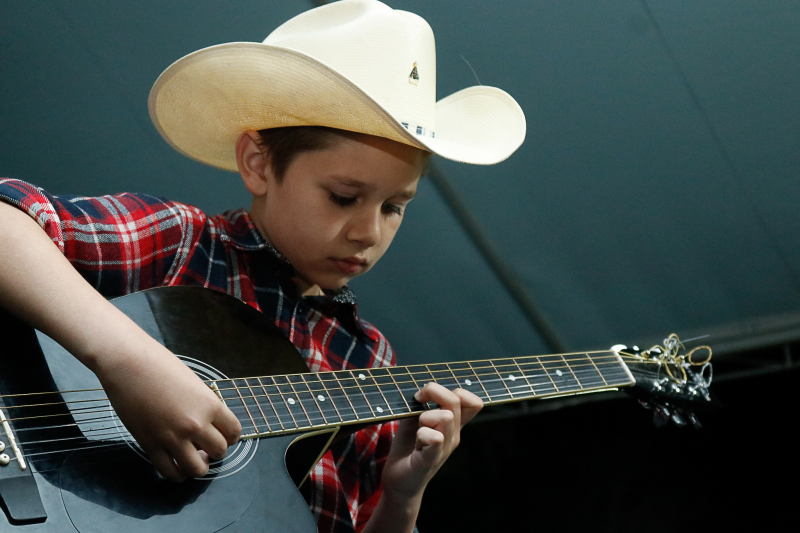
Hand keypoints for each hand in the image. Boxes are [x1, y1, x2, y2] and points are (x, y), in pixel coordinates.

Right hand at [95, 340, 241, 481]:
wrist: (128, 363)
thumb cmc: (160, 365)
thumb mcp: (193, 383)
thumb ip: (204, 405)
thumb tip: (208, 424)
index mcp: (210, 405)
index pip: (234, 433)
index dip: (231, 437)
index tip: (223, 436)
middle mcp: (195, 424)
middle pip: (220, 452)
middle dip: (215, 451)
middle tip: (205, 446)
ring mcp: (172, 437)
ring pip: (197, 470)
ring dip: (198, 467)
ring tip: (192, 459)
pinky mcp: (150, 445)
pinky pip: (169, 471)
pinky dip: (177, 474)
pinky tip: (177, 468)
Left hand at [380, 383, 482, 502]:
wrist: (399, 481)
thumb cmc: (408, 448)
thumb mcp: (415, 420)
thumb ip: (424, 404)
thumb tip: (424, 387)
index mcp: (453, 425)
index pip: (474, 402)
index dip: (454, 390)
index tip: (427, 395)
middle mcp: (454, 435)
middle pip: (457, 400)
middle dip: (433, 392)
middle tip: (417, 401)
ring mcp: (445, 448)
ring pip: (446, 416)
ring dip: (425, 417)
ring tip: (418, 430)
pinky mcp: (432, 460)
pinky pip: (435, 438)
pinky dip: (422, 434)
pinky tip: (417, 442)